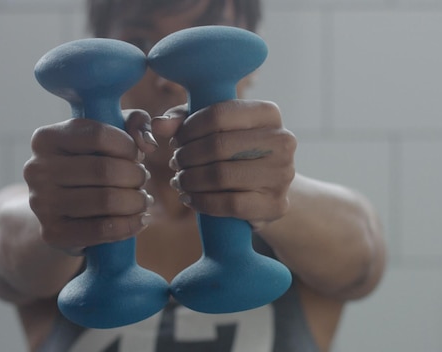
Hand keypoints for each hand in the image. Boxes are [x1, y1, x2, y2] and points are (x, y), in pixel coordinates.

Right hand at [23, 110, 157, 253]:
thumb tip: (147, 143)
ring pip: (106, 200)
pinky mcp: (52, 232)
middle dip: (135, 176)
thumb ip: (134, 123)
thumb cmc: (90, 164)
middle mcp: (36, 169)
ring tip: (143, 199)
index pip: (98, 135)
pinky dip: (129, 225)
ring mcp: (41, 202)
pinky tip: (139, 220)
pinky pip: (102, 229)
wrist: (60, 211)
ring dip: (136, 201)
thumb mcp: (109, 136)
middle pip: (104, 170)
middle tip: (143, 179)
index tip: (137, 155)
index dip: (127, 146)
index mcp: (46, 138)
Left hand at [152, 100, 296, 231]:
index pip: (219, 114)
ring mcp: (282, 174)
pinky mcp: (275, 205)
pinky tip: (190, 198)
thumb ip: (182, 120)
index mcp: (268, 113)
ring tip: (180, 181)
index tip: (176, 141)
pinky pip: (230, 204)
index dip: (189, 129)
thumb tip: (158, 125)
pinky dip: (202, 202)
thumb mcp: (211, 129)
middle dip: (187, 156)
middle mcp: (283, 140)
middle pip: (217, 145)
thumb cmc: (233, 152)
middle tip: (175, 164)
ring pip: (221, 175)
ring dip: (190, 180)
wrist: (265, 191)